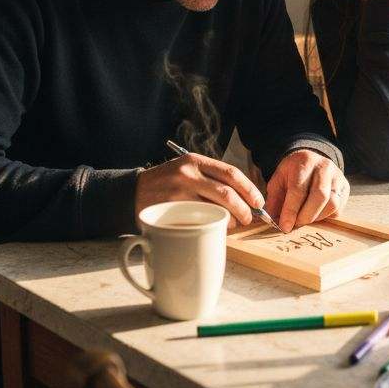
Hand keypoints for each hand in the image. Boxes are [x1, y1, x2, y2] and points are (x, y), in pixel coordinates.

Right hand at [135, 152, 262, 227]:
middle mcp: (188, 173)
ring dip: (232, 218)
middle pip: (228, 192)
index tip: (258, 201)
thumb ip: (209, 177)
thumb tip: (242, 195)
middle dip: (245, 208)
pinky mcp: (173, 209)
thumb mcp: (185, 170)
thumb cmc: (164, 184)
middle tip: (250, 217)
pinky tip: (218, 226)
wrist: (130, 193)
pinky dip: (215, 225)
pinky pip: (203, 219)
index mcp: (194, 160)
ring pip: (217, 207)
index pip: (231, 172)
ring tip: (235, 223)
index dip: (249, 188)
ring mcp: (179, 192)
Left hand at [265, 149, 348, 232]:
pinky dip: (325, 216)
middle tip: (295, 225)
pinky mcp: (345, 188)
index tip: (285, 226)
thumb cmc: (293, 173)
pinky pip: (338, 209)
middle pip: (319, 196)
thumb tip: (273, 219)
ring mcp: (338, 177)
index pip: (298, 189)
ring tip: (304, 218)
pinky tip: (315, 213)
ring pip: (332, 204)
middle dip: (306, 216)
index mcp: (304, 162)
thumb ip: (274, 199)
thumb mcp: (279, 180)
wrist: (312, 161)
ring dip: (316, 217)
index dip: (291, 210)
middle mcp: (325, 167)